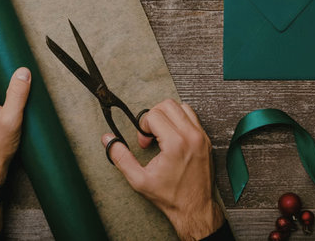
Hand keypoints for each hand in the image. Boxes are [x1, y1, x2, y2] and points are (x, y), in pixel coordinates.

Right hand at [101, 99, 223, 240]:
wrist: (195, 209)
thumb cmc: (170, 196)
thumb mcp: (139, 180)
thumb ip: (120, 157)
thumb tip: (108, 139)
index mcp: (175, 143)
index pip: (154, 114)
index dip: (143, 127)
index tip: (144, 143)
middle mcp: (191, 136)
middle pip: (168, 104)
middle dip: (154, 116)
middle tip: (151, 135)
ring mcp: (202, 137)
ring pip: (182, 107)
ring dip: (168, 116)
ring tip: (162, 134)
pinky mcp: (207, 140)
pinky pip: (193, 117)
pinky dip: (180, 120)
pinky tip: (173, 136)